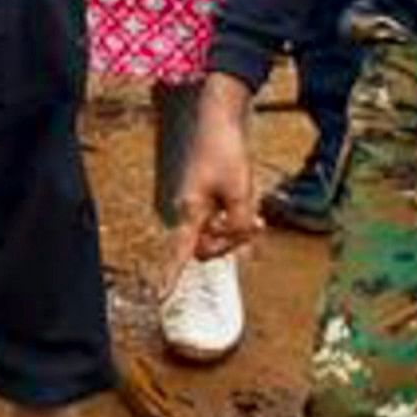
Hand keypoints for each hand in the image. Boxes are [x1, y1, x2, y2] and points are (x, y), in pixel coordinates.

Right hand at [181, 77, 262, 261]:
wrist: (221, 118)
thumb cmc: (226, 152)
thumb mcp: (241, 191)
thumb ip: (241, 223)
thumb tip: (241, 244)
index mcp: (192, 210)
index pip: (181, 251)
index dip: (170, 276)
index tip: (160, 298)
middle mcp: (192, 210)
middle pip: (209, 247)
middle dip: (231, 241)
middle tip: (255, 223)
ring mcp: (201, 203)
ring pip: (221, 233)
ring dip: (239, 228)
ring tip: (256, 211)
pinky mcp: (210, 196)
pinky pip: (224, 219)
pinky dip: (239, 219)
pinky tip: (255, 214)